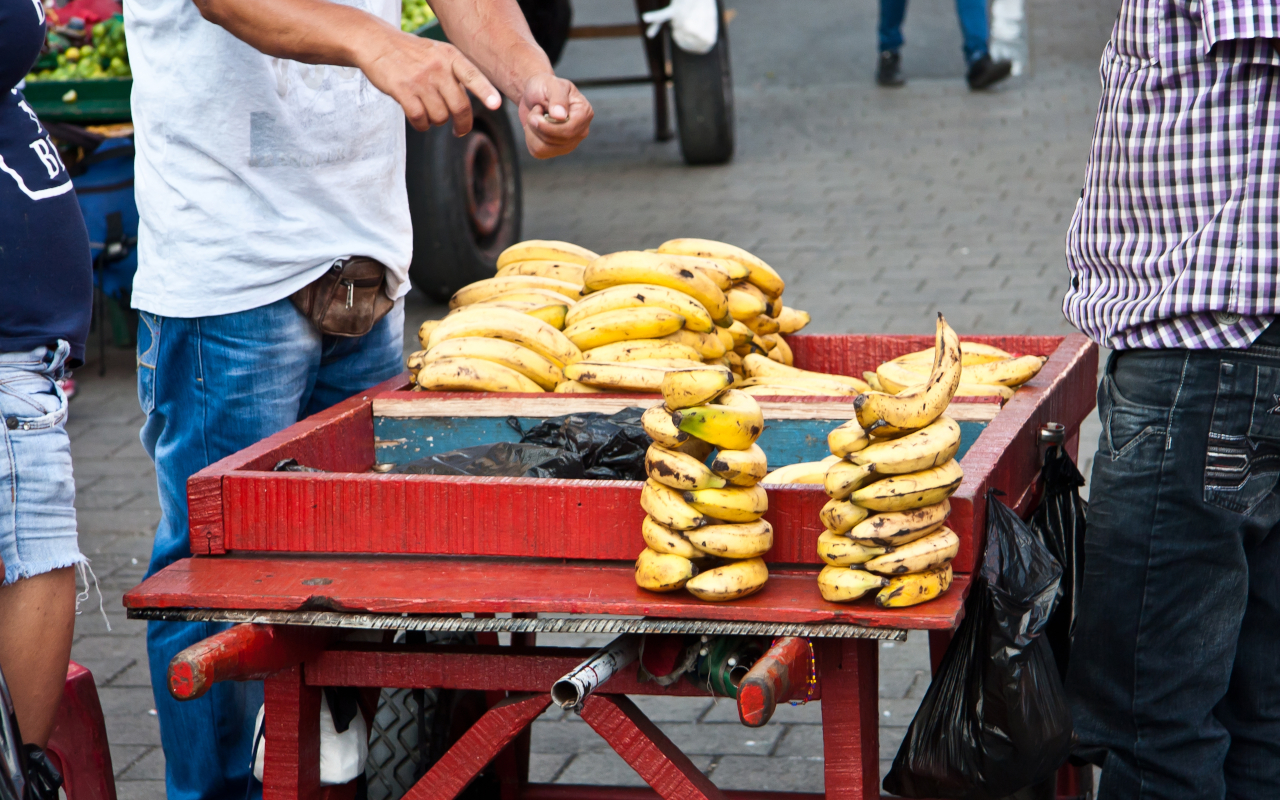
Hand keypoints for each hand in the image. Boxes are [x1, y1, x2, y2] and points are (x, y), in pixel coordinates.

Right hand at [359, 33, 501, 133]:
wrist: (376, 42)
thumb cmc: (410, 52)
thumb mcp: (437, 52)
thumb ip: (455, 72)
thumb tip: (471, 102)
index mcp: (450, 56)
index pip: (472, 76)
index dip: (486, 92)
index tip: (496, 105)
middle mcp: (438, 67)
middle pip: (459, 106)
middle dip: (462, 124)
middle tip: (460, 131)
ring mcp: (420, 79)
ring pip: (440, 116)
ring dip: (437, 122)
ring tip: (430, 114)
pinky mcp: (403, 90)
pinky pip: (420, 119)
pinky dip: (422, 125)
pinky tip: (420, 121)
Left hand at [517, 73, 592, 158]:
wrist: (533, 94)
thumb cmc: (545, 86)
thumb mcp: (552, 85)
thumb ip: (558, 99)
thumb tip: (561, 116)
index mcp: (584, 113)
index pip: (569, 130)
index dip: (549, 125)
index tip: (536, 110)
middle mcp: (580, 132)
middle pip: (557, 140)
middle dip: (538, 125)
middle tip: (535, 110)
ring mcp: (569, 144)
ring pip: (545, 148)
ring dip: (532, 131)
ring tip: (536, 117)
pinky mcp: (555, 151)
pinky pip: (538, 152)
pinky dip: (530, 138)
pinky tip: (535, 127)